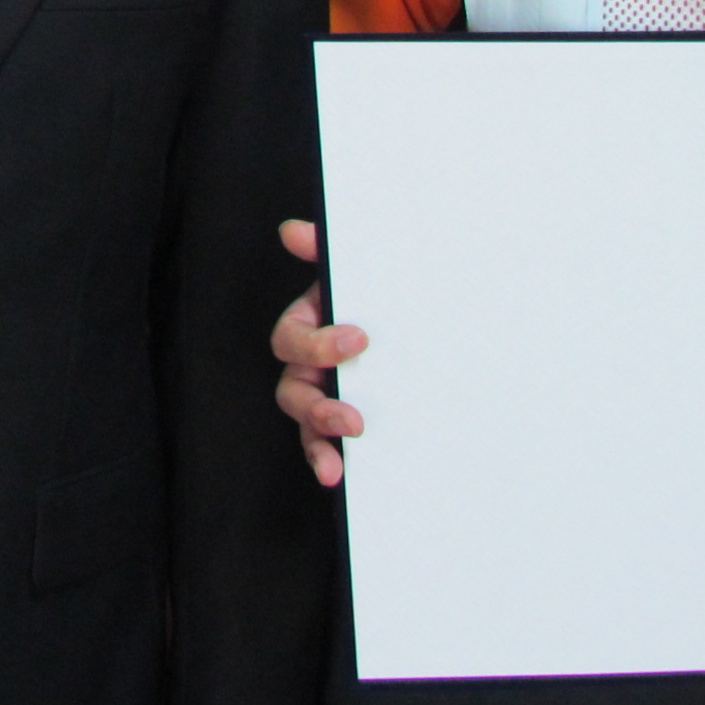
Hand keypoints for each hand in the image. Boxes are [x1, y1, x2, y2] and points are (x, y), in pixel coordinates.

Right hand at [271, 220, 367, 485]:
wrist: (411, 321)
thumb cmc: (374, 298)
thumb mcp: (357, 273)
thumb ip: (324, 251)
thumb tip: (293, 231)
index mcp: (307, 327)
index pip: (293, 340)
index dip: (319, 344)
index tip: (360, 339)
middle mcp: (307, 366)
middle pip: (293, 390)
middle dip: (319, 405)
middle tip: (353, 415)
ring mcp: (320, 397)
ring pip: (305, 422)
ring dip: (320, 438)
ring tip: (346, 450)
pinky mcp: (338, 424)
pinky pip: (322, 445)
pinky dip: (325, 459)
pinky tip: (338, 473)